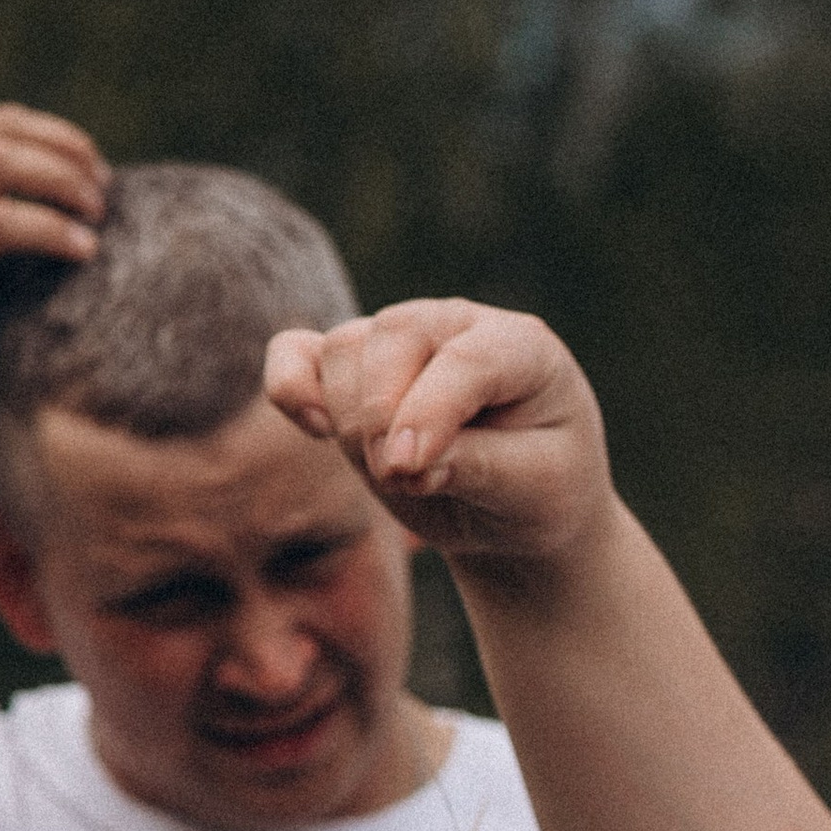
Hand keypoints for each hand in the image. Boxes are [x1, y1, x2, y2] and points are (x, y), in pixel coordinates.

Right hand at [0, 103, 107, 300]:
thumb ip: (26, 218)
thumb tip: (96, 205)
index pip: (3, 125)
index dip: (58, 137)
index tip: (100, 170)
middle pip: (2, 134)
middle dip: (65, 154)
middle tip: (105, 196)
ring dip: (58, 177)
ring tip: (97, 214)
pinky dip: (49, 228)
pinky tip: (84, 250)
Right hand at [264, 300, 615, 578]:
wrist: (519, 505)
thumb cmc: (541, 491)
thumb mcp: (536, 490)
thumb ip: (479, 467)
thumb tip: (405, 460)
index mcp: (520, 346)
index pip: (464, 361)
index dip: (430, 412)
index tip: (408, 470)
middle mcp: (456, 325)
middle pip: (389, 341)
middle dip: (384, 421)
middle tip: (410, 483)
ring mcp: (401, 339)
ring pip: (343, 353)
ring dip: (354, 424)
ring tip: (400, 474)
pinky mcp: (355, 368)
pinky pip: (295, 353)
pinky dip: (289, 386)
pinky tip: (314, 428)